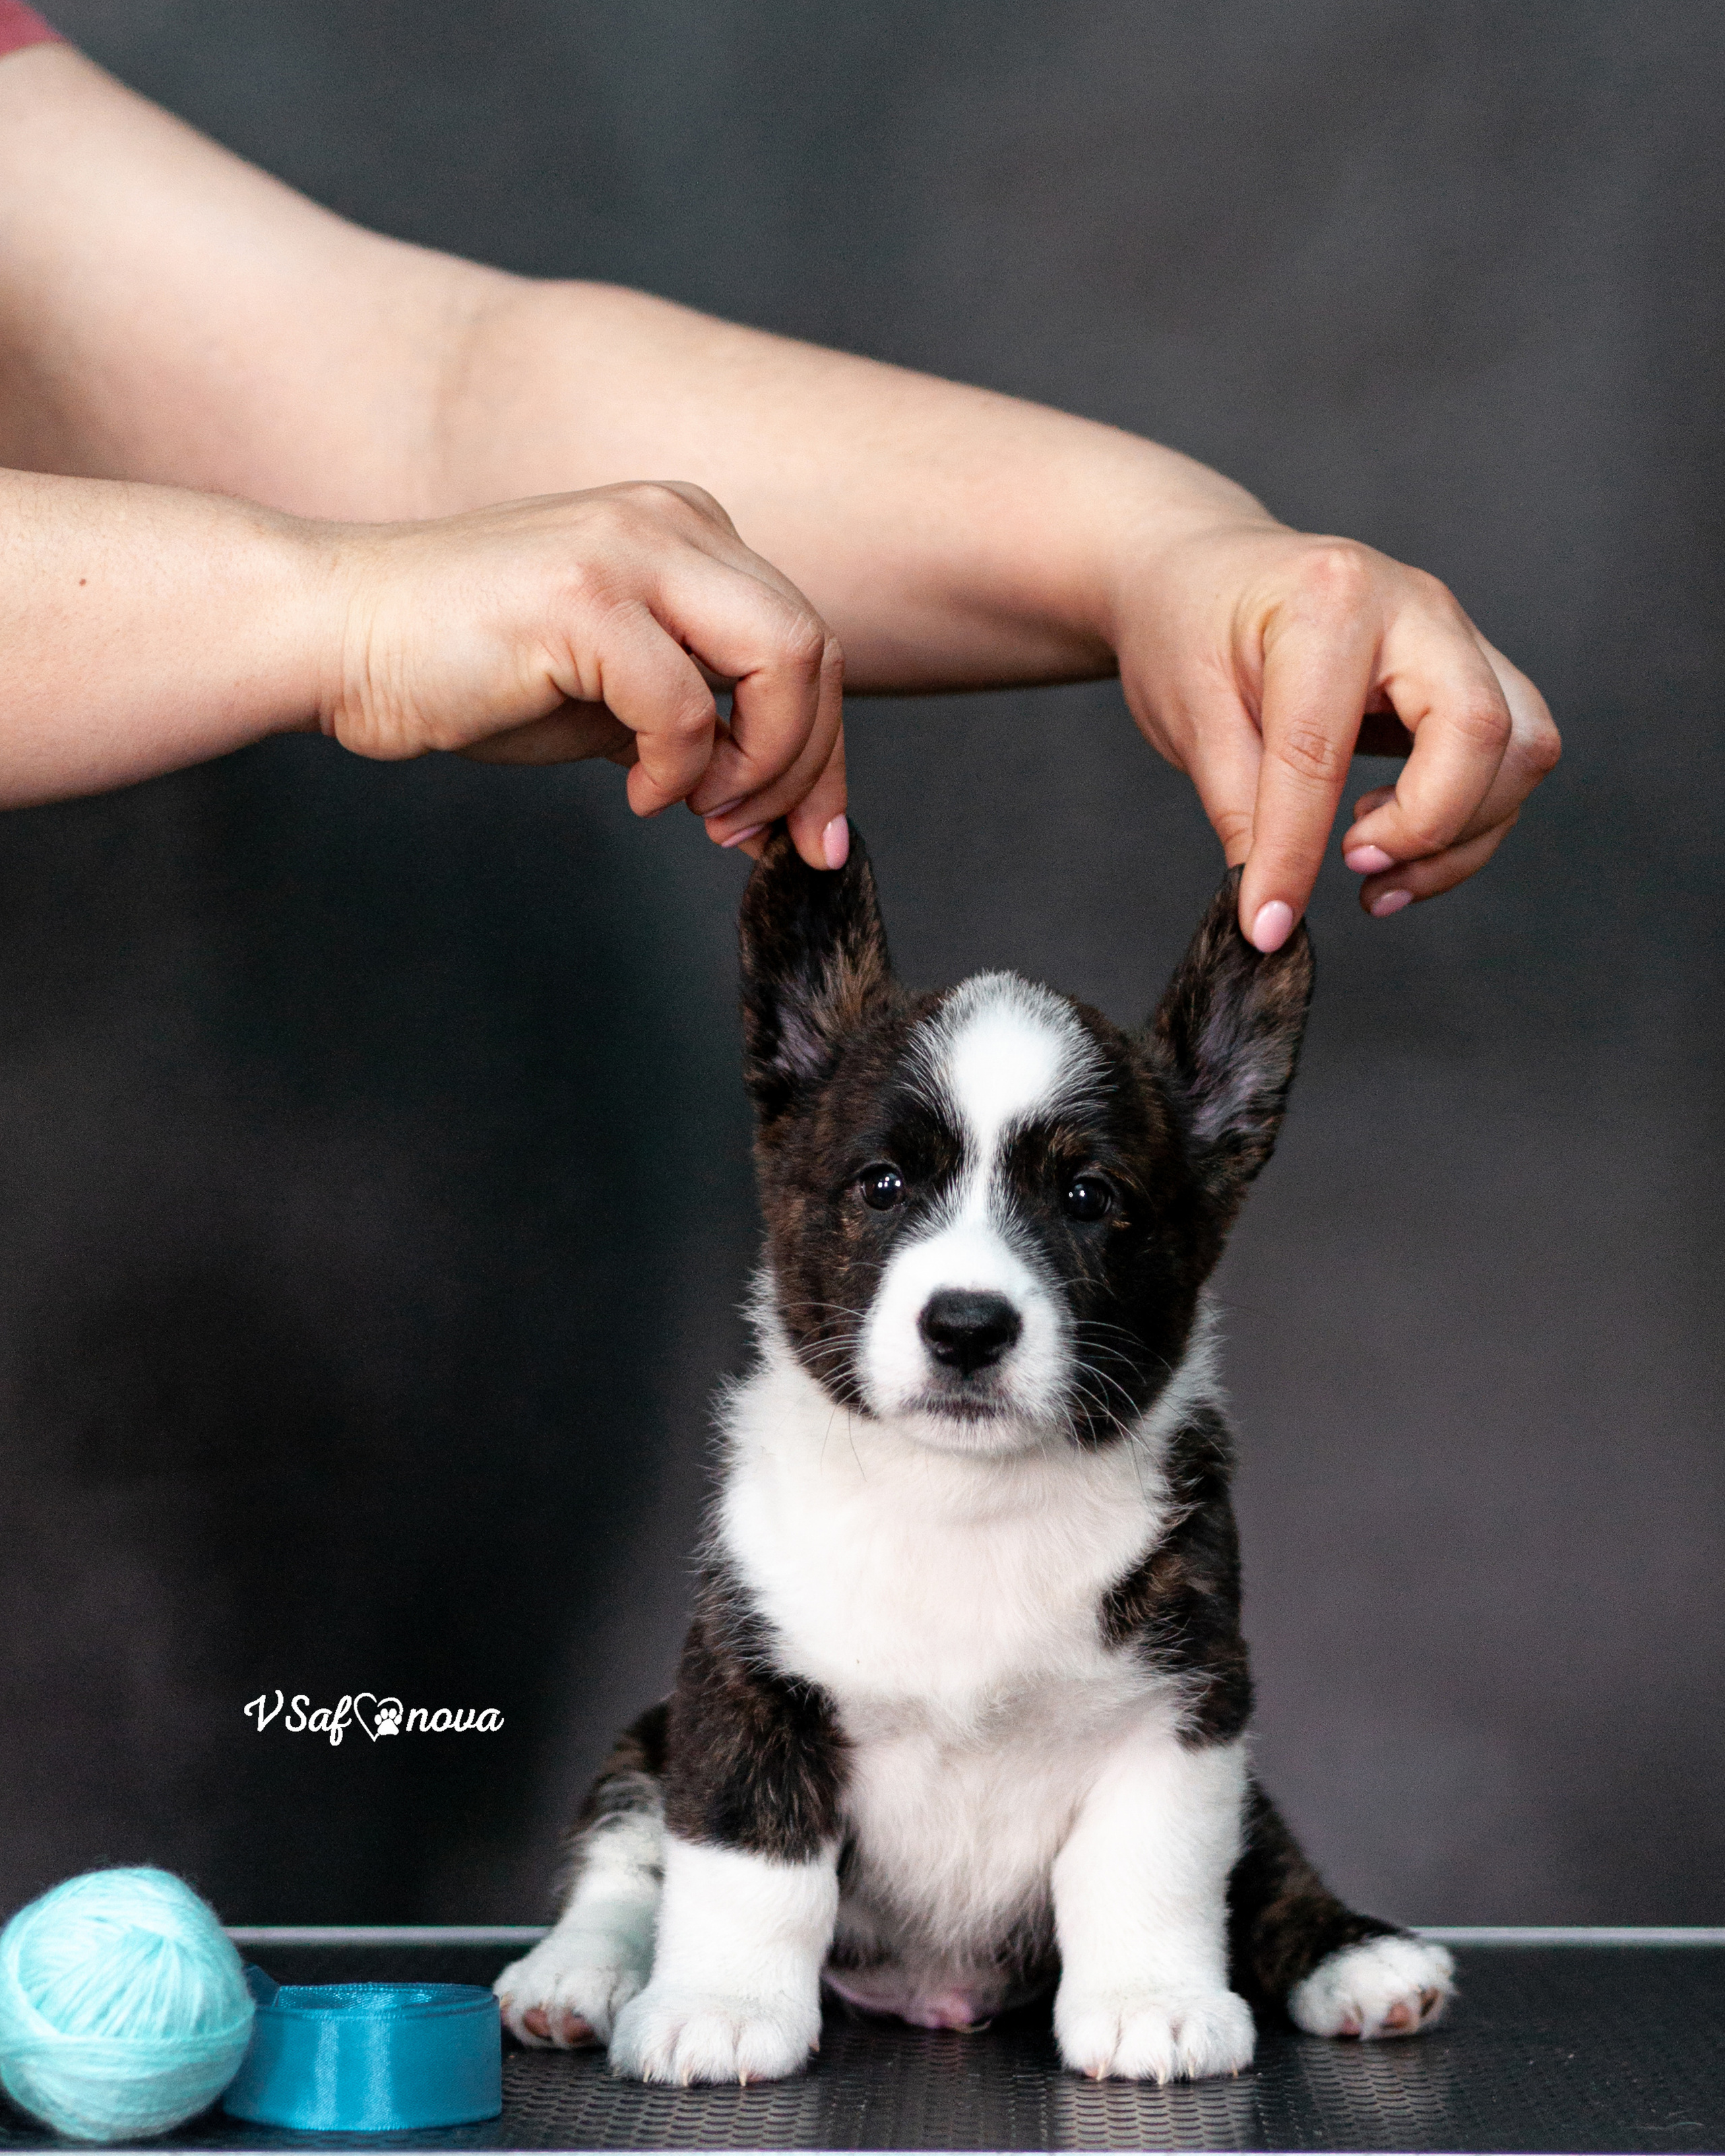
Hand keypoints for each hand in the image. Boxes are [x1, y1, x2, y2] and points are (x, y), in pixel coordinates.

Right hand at [321, 481, 847, 868]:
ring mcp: (629, 547)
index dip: (825, 751)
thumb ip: (695, 718)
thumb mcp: (609, 693)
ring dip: (761, 765)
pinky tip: (635, 792)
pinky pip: (689, 705)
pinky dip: (681, 770)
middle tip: (759, 838)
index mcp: (686, 530)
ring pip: (782, 660)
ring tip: (701, 812)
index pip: (803, 641)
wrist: (335, 632)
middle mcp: (672, 519)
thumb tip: (772, 791)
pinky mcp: (582, 595)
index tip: (812, 835)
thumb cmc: (464, 666)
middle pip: (813, 649)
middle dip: (810, 766)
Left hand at [1110, 520, 1559, 948]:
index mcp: (1326, 601)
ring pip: (1521, 748)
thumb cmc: (1191, 628)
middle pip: (1482, 732)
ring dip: (1462, 835)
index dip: (1297, 850)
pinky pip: (1509, 757)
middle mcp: (1414, 606)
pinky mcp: (1470, 671)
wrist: (1205, 573)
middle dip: (1429, 827)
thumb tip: (1273, 913)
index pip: (1325, 748)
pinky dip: (1466, 822)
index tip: (1269, 921)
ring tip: (1374, 872)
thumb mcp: (1192, 720)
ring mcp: (1454, 634)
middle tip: (1353, 865)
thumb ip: (1242, 814)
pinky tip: (1392, 842)